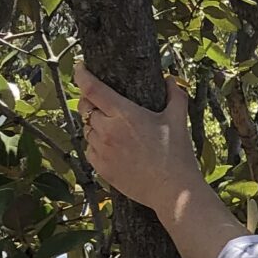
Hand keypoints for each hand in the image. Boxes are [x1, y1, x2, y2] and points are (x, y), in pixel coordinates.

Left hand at [75, 60, 204, 215]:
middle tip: (100, 102)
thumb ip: (175, 95)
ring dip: (93, 125)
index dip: (81, 74)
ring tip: (111, 128)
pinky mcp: (101, 168)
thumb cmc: (176, 155)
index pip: (92, 88)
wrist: (172, 190)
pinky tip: (112, 147)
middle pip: (84, 108)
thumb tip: (171, 80)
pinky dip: (96, 145)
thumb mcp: (178, 120)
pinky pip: (89, 150)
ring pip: (86, 130)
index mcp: (124, 114)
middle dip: (89, 101)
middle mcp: (107, 130)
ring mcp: (102, 150)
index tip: (79, 67)